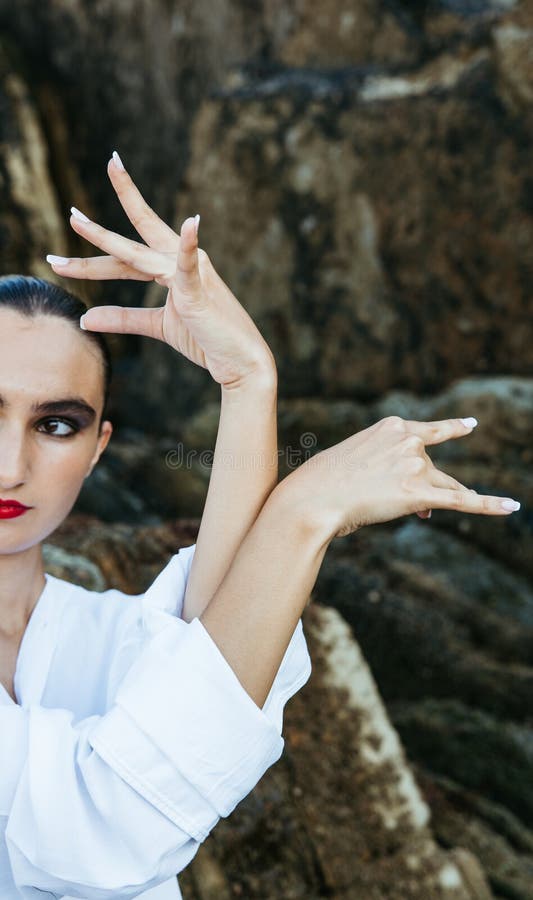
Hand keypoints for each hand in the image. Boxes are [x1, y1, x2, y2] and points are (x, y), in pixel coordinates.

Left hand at [46, 152, 275, 389]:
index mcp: (169, 268)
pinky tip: (191, 224)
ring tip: (77, 222)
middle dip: (98, 230)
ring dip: (105, 239)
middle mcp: (178, 262)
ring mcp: (189, 272)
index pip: (126, 255)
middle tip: (69, 213)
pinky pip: (189, 266)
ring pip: (138, 254)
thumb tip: (85, 317)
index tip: (68, 232)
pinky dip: (189, 244)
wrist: (237, 360)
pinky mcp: (199, 289)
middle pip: (129, 244)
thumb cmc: (204, 339)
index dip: (96, 249)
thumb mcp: (157, 326)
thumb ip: (122, 318)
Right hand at [284, 415, 520, 538]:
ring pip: (441, 487)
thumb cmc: (324, 481)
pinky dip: (490, 504)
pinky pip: (463, 500)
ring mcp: (416, 466)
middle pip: (435, 468)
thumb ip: (389, 471)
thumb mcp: (355, 462)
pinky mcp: (420, 494)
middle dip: (425, 485)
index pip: (429, 433)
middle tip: (393, 498)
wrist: (314, 496)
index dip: (452, 431)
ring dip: (428, 500)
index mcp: (392, 425)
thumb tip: (422, 503)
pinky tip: (511, 507)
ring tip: (392, 505)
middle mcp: (409, 441)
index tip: (471, 426)